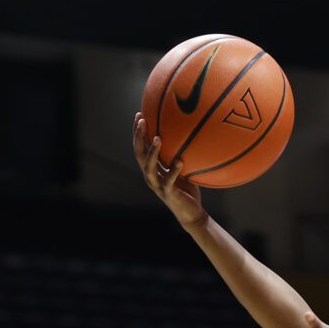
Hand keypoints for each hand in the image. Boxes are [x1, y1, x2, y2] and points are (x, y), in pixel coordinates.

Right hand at [133, 111, 207, 231]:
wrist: (190, 213)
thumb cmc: (186, 189)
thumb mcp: (181, 167)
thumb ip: (179, 154)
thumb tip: (188, 133)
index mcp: (152, 169)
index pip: (140, 147)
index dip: (138, 132)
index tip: (139, 114)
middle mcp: (151, 176)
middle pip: (139, 154)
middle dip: (139, 137)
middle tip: (142, 120)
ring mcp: (158, 186)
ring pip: (149, 167)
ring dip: (153, 152)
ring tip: (158, 138)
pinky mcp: (169, 194)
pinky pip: (169, 181)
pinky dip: (174, 171)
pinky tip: (179, 161)